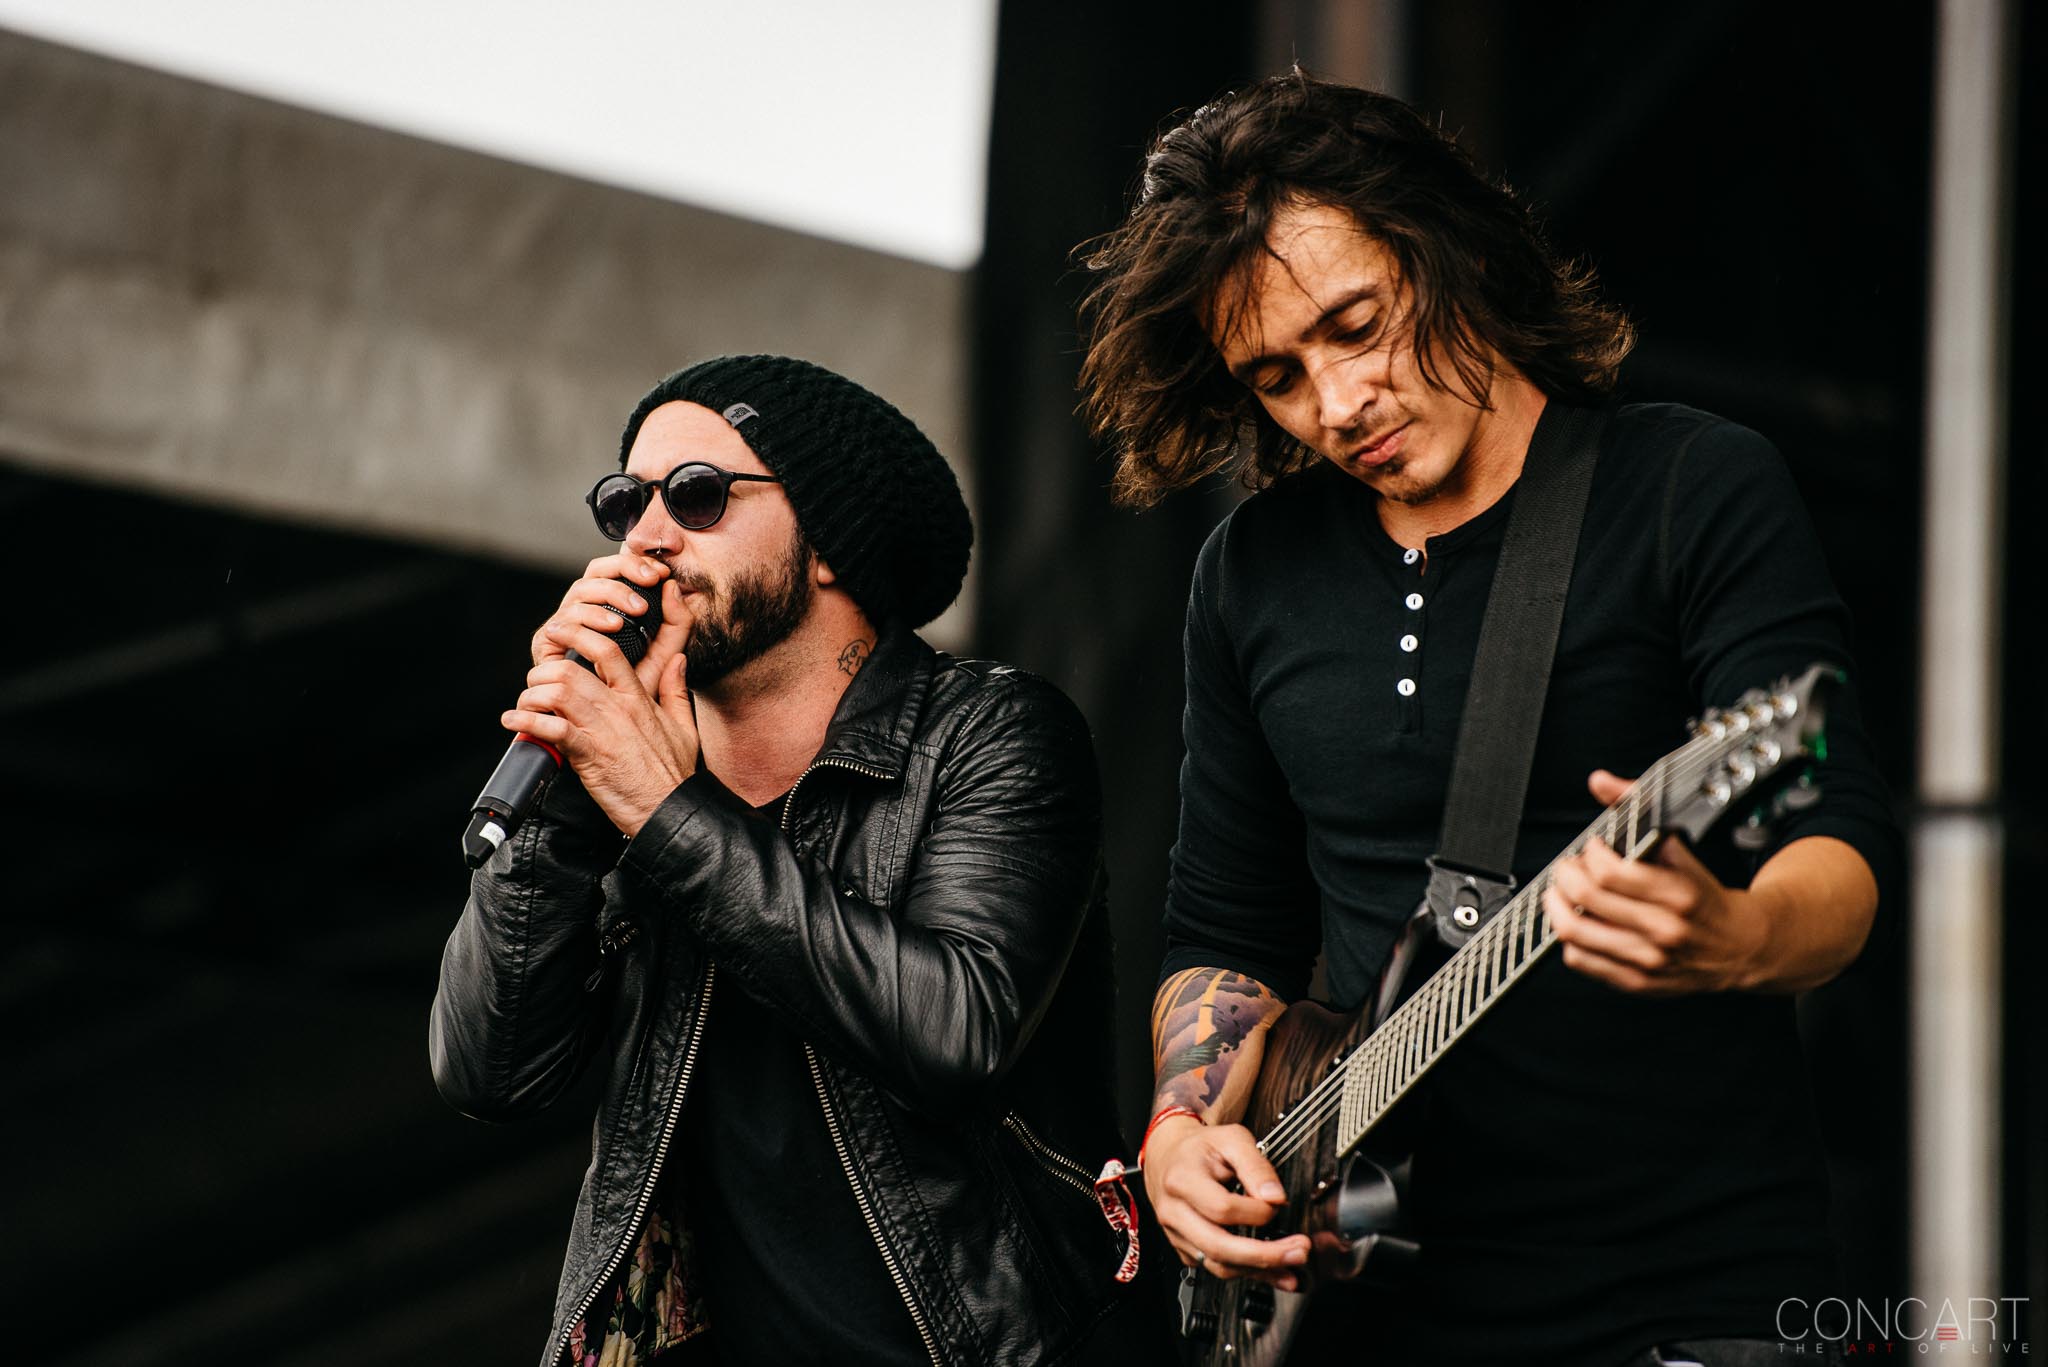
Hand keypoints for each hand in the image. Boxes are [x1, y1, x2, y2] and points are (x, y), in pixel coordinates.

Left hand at [502, 596, 700, 836]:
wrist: (672, 810)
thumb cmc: (675, 774)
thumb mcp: (684, 726)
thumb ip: (675, 689)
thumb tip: (678, 660)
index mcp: (638, 698)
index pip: (607, 651)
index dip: (578, 635)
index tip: (559, 632)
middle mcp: (618, 709)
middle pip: (570, 670)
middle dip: (543, 673)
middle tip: (535, 684)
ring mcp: (603, 731)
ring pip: (557, 694)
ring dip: (532, 696)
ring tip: (524, 706)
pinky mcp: (590, 756)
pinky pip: (553, 730)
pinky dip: (527, 723)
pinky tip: (514, 722)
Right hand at [533, 553, 691, 696]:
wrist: (609, 727)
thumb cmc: (633, 690)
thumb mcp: (664, 655)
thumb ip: (676, 623)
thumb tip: (673, 586)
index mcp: (606, 607)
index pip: (616, 570)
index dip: (636, 563)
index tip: (662, 572)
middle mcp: (582, 611)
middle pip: (595, 572)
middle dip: (624, 571)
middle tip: (651, 583)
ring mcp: (562, 625)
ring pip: (580, 590)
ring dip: (610, 594)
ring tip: (636, 611)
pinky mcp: (545, 644)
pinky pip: (563, 620)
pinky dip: (589, 619)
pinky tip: (612, 627)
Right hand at [1142, 1115, 1310, 1290]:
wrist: (1169, 1157)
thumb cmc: (1201, 1148)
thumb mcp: (1231, 1139)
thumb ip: (1256, 1165)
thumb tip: (1275, 1197)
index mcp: (1182, 1180)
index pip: (1222, 1208)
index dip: (1256, 1212)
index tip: (1278, 1204)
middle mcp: (1174, 1212)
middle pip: (1218, 1246)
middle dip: (1264, 1255)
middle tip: (1299, 1251)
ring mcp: (1177, 1235)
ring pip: (1218, 1266)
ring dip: (1260, 1270)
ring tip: (1292, 1266)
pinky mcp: (1185, 1250)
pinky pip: (1217, 1268)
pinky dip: (1248, 1273)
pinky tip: (1272, 1271)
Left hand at [1543, 769, 1770, 993]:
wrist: (1744, 947)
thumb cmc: (1706, 897)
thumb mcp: (1681, 850)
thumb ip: (1638, 811)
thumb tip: (1602, 782)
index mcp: (1677, 893)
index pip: (1609, 871)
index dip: (1589, 853)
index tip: (1592, 847)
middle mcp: (1663, 929)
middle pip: (1586, 897)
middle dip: (1565, 874)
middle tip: (1567, 867)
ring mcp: (1649, 960)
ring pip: (1575, 931)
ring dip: (1556, 906)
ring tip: (1561, 893)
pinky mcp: (1638, 982)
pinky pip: (1581, 960)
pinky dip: (1569, 938)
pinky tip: (1578, 923)